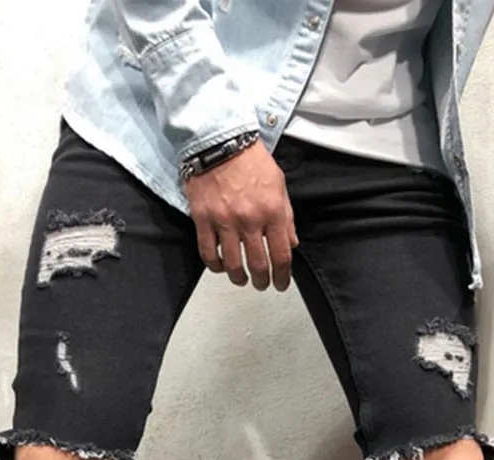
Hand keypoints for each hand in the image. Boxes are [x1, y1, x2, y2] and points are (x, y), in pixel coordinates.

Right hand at [184, 143, 298, 291]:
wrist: (219, 141)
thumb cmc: (250, 161)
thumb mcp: (279, 185)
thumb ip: (286, 217)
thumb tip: (290, 243)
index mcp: (272, 211)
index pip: (281, 255)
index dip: (282, 276)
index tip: (281, 283)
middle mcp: (249, 219)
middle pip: (258, 265)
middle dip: (262, 281)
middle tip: (262, 284)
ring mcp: (224, 221)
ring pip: (232, 264)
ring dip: (239, 278)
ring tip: (241, 279)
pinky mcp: (203, 219)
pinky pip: (208, 252)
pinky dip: (215, 265)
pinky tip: (220, 267)